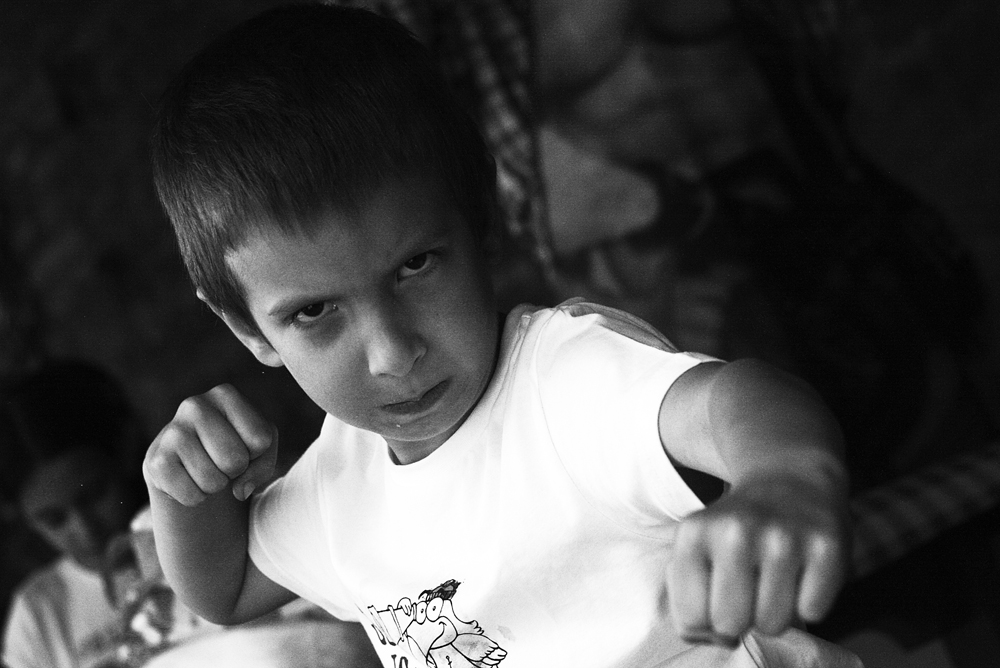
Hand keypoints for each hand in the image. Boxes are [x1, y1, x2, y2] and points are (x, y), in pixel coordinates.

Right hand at [143, 384, 277, 505]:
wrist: (189, 459)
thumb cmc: (234, 447)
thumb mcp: (261, 449)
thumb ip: (264, 466)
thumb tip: (240, 491)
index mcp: (225, 394)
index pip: (260, 439)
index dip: (257, 453)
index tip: (243, 445)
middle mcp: (195, 406)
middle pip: (235, 460)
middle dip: (235, 471)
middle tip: (222, 461)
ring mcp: (171, 432)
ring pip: (214, 481)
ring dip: (216, 485)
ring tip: (206, 467)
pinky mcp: (155, 461)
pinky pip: (192, 496)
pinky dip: (197, 497)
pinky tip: (188, 478)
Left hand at [667, 472, 848, 644]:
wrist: (790, 480)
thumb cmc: (737, 529)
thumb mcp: (696, 548)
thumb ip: (689, 597)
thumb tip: (713, 636)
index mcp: (694, 534)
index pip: (691, 620)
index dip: (707, 620)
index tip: (718, 598)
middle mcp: (736, 532)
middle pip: (730, 625)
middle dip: (740, 619)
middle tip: (748, 591)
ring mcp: (783, 538)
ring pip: (772, 624)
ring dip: (774, 613)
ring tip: (773, 580)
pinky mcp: (826, 546)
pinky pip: (812, 612)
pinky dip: (808, 601)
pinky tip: (802, 572)